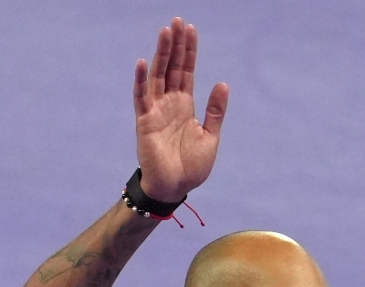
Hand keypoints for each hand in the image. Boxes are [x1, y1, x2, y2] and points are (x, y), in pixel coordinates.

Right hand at [133, 17, 228, 201]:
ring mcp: (155, 111)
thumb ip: (215, 111)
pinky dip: (142, 80)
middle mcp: (169, 104)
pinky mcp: (145, 122)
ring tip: (165, 32)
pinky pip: (141, 98)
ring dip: (161, 54)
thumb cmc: (191, 166)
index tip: (190, 29)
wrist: (175, 188)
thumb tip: (222, 83)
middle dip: (175, 45)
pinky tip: (144, 62)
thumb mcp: (210, 136)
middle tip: (178, 21)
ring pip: (158, 76)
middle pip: (172, 68)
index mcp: (185, 106)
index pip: (186, 72)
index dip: (189, 51)